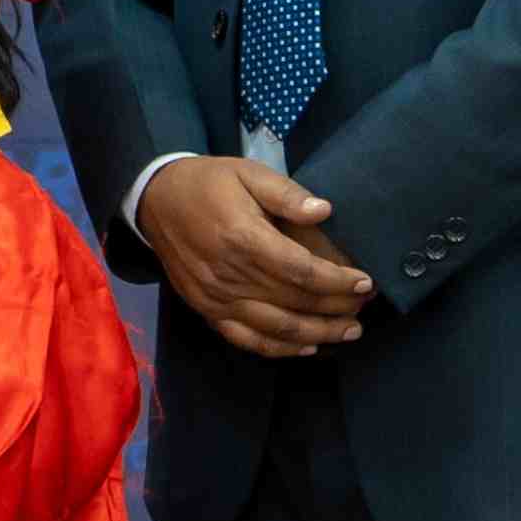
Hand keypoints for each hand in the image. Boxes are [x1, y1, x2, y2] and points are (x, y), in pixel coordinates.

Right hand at [134, 155, 373, 360]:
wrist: (155, 201)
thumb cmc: (208, 183)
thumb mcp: (247, 173)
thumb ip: (286, 193)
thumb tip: (324, 211)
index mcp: (243, 238)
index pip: (303, 271)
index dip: (338, 282)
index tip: (365, 282)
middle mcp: (230, 275)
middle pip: (296, 302)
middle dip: (337, 308)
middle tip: (365, 307)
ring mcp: (217, 298)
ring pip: (277, 328)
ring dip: (318, 333)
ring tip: (349, 331)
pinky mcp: (206, 310)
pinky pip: (247, 339)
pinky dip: (280, 348)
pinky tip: (307, 347)